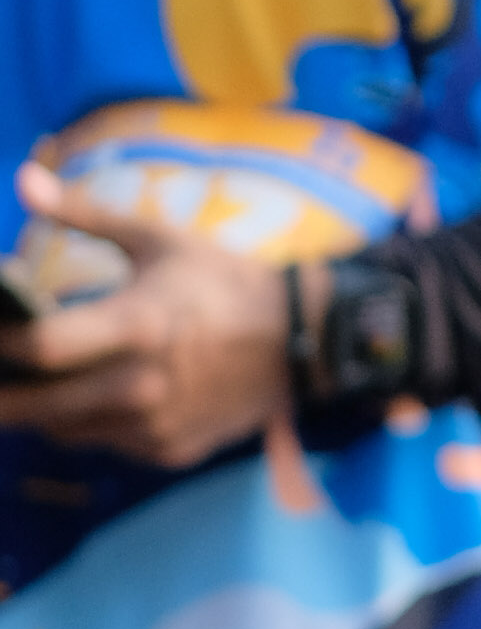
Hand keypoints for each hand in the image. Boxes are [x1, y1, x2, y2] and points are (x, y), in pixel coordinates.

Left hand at [7, 164, 291, 466]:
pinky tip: (91, 394)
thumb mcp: (157, 239)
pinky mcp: (169, 449)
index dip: (1, 342)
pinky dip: (88, 422)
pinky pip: (105, 442)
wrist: (302, 339)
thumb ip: (82, 215)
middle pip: (38, 407)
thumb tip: (24, 179)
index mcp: (139, 324)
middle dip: (3, 395)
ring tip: (34, 381)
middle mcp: (144, 385)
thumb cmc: (223, 280)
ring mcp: (157, 424)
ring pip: (65, 431)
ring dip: (43, 409)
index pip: (42, 346)